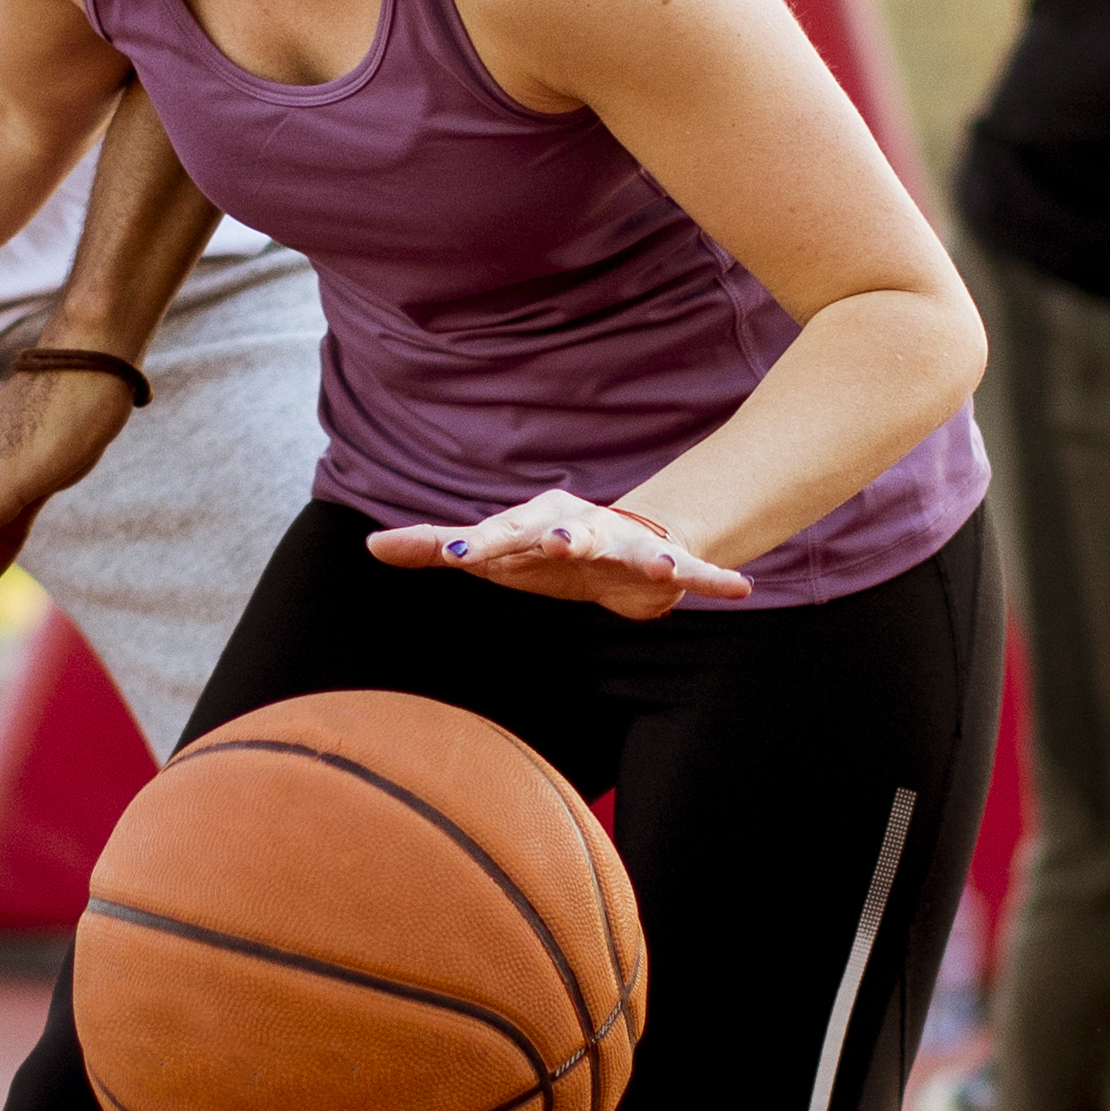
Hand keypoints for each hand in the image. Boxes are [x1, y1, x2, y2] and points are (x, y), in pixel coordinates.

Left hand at [360, 488, 750, 622]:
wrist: (621, 544)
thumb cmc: (544, 549)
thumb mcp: (491, 551)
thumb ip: (433, 547)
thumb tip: (371, 545)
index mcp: (536, 522)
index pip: (501, 533)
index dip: (479, 542)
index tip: (452, 550)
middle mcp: (582, 527)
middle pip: (569, 533)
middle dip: (565, 537)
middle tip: (557, 540)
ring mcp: (624, 546)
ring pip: (634, 550)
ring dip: (646, 557)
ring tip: (660, 566)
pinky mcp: (662, 566)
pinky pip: (692, 572)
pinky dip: (711, 578)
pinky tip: (738, 587)